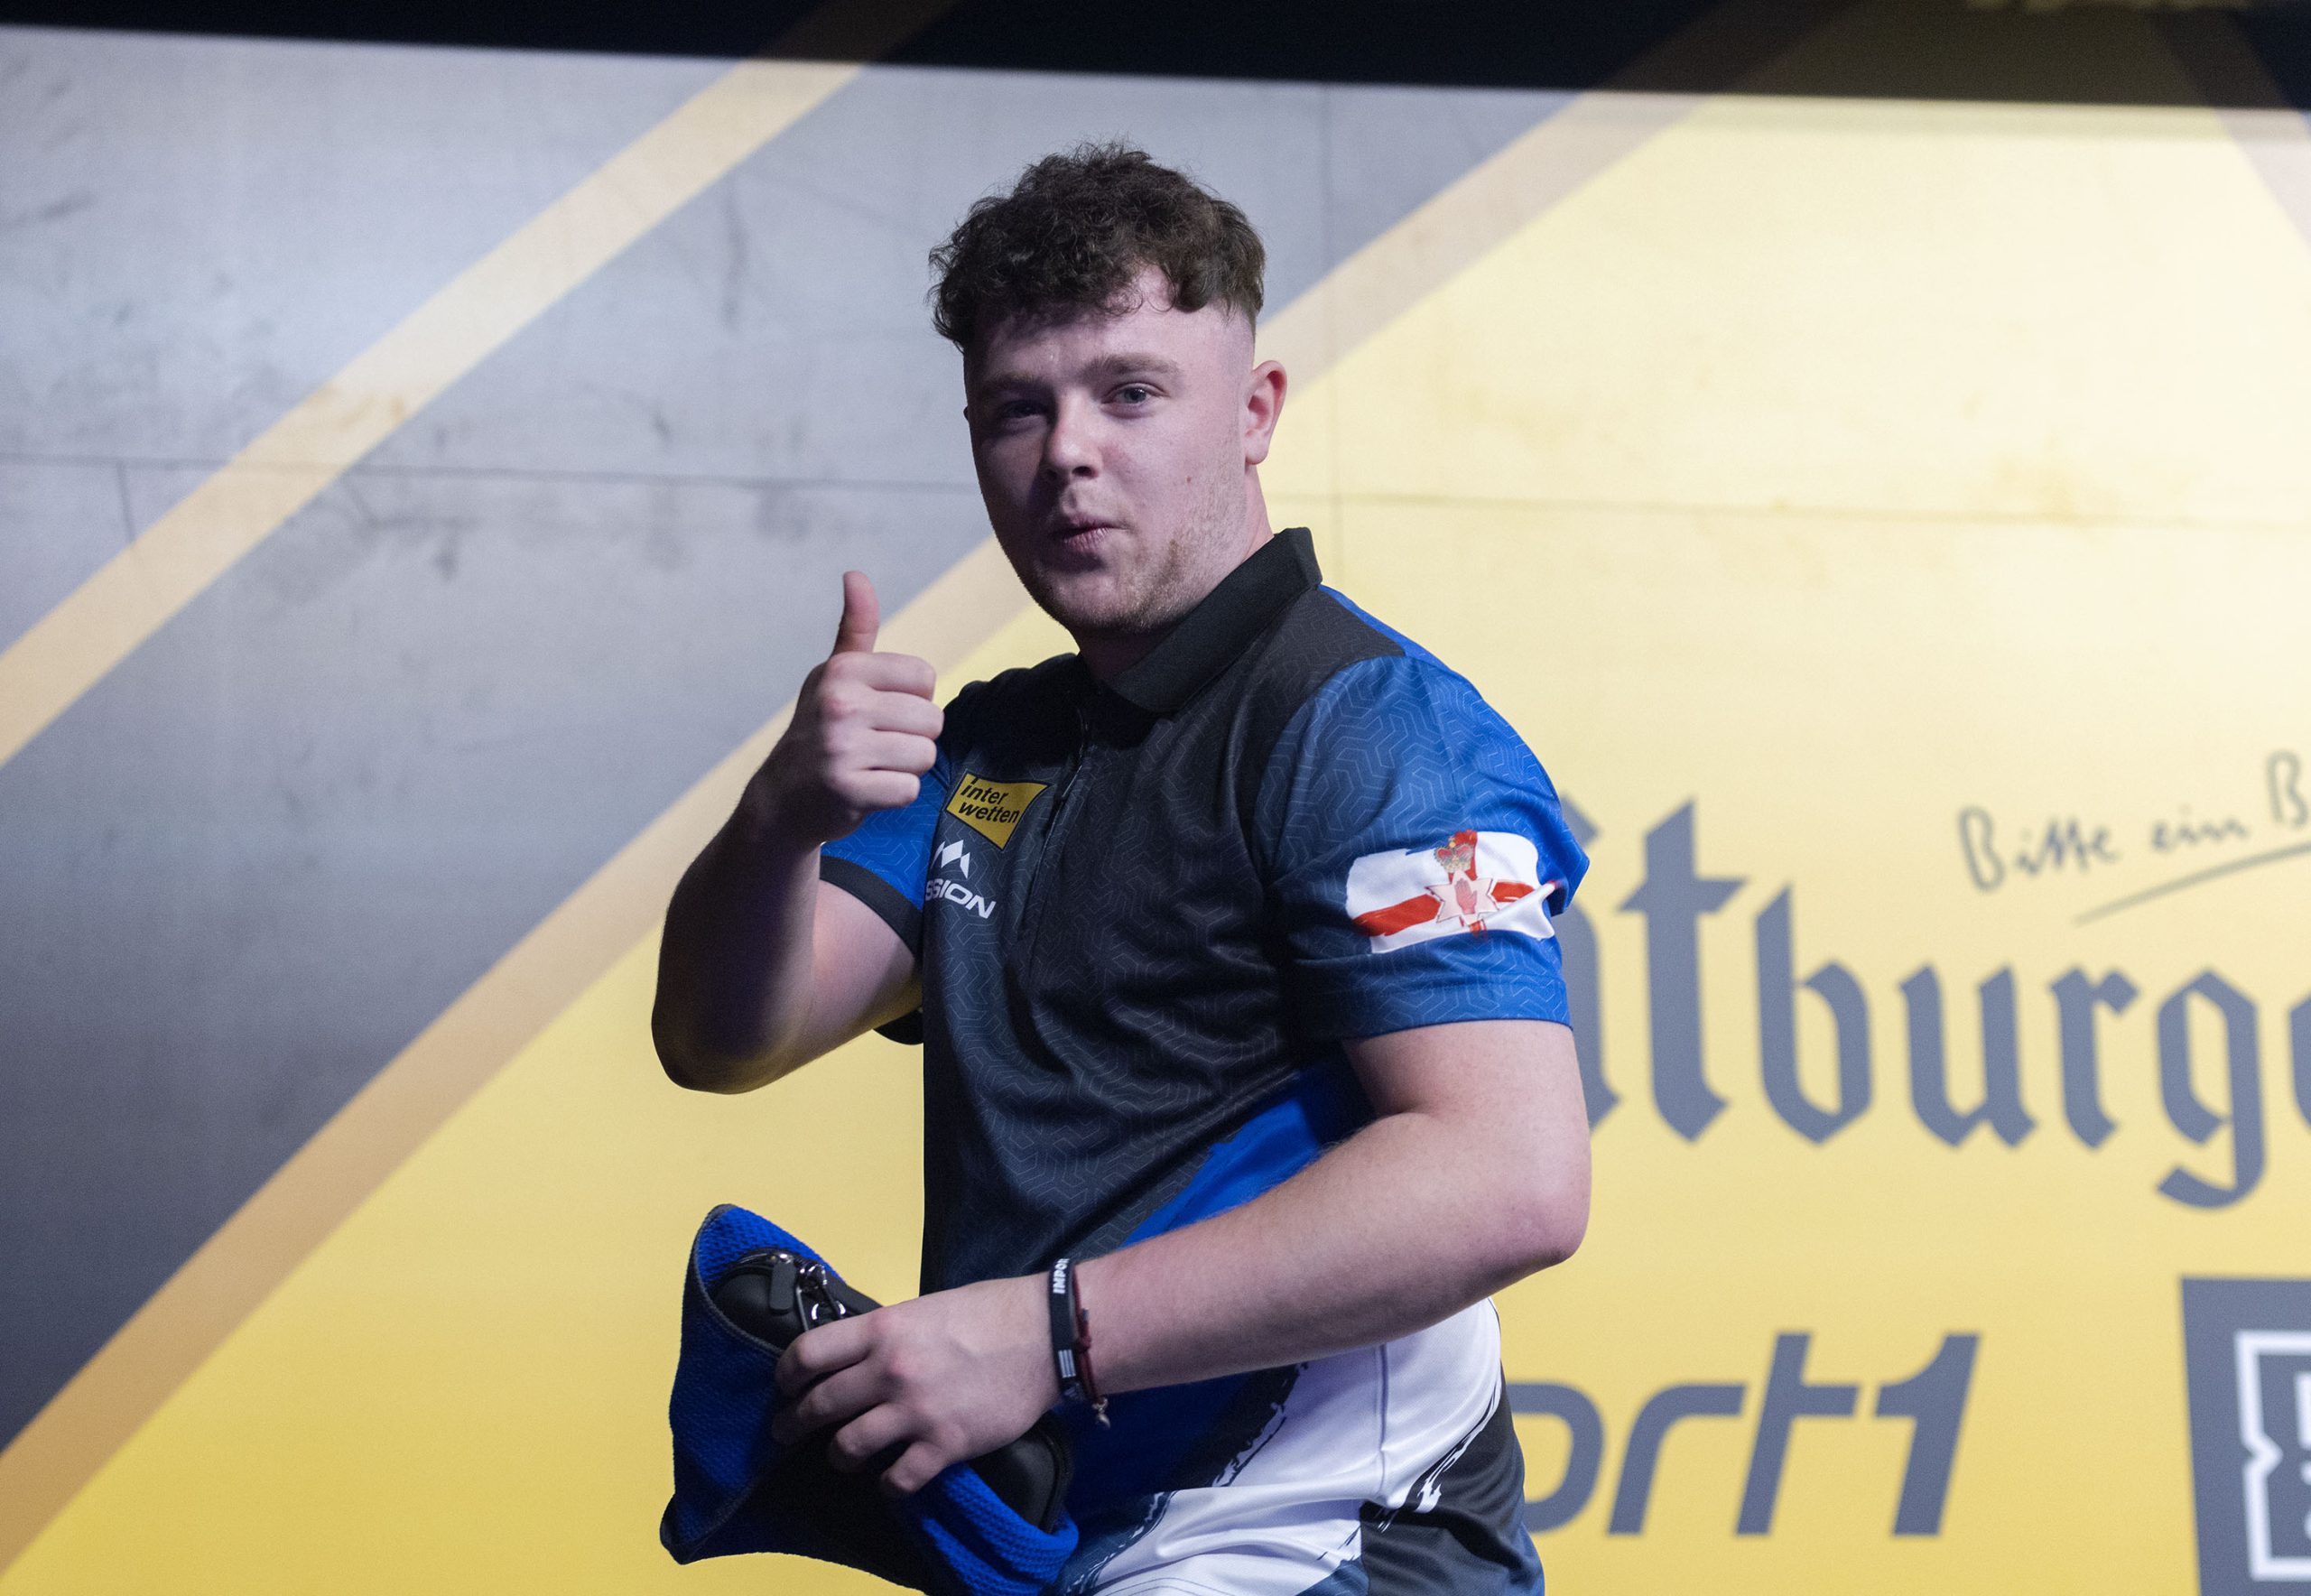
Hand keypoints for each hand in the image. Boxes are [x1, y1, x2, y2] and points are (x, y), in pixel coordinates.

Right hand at [749, 571, 940, 847]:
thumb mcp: (834, 675)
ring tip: (872, 766)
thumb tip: (855, 574)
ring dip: (906, 768)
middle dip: (913, 738)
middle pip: (932, 719)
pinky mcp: (848, 789)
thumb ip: (856, 627)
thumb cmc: (821, 730)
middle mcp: (840, 703)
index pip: (925, 677)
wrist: (782, 799)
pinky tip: (867, 790)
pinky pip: (908, 790)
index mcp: (843, 670)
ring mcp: (841, 748)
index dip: (913, 700)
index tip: (880, 711)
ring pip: (924, 756)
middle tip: (876, 745)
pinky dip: (894, 795)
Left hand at [770, 1274, 1057, 1495]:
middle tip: (787, 1430)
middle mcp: (890, 1372)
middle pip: (819, 1405)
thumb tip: (860, 1354)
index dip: (786, 1374)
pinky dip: (887, 1484)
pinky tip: (888, 1481)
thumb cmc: (988, 1312)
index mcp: (882, 1330)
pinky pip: (897, 1479)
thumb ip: (887, 1334)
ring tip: (840, 1457)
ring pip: (847, 1446)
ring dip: (838, 1455)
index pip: (808, 1354)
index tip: (784, 1386)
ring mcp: (916, 1412)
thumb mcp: (924, 1308)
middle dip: (794, 1422)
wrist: (1044, 1336)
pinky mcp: (944, 1445)